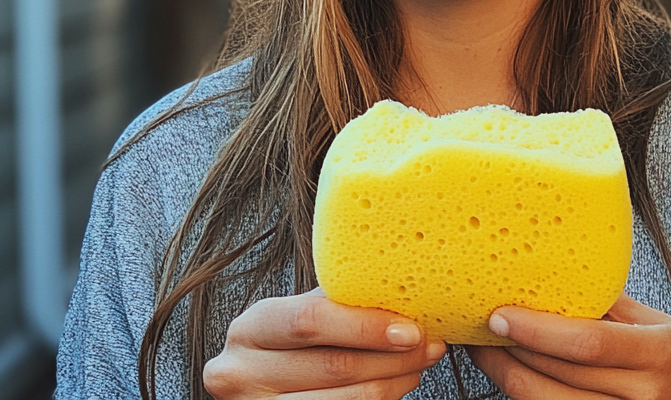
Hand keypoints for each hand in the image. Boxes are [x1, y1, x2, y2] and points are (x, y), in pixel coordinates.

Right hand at [203, 288, 446, 398]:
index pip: (310, 322)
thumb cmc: (287, 345)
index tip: (411, 329)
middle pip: (332, 367)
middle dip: (392, 358)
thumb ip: (335, 302)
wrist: (258, 386)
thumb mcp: (298, 316)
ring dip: (391, 384)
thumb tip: (402, 284)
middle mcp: (239, 374)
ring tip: (419, 366)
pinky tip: (395, 386)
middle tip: (430, 347)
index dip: (365, 327)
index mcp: (249, 329)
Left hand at [466, 292, 670, 399]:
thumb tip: (550, 272)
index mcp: (658, 354)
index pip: (587, 342)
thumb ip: (610, 306)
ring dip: (510, 378)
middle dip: (512, 353)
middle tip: (479, 330)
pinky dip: (530, 398)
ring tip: (485, 353)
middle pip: (562, 377)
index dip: (538, 330)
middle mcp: (646, 397)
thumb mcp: (657, 327)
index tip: (500, 314)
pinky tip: (513, 377)